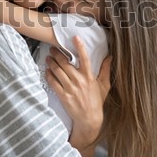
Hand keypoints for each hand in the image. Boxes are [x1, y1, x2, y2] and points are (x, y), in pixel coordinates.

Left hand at [45, 36, 110, 156]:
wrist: (89, 119)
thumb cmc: (96, 101)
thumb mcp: (104, 85)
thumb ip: (106, 70)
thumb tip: (110, 57)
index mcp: (89, 77)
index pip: (85, 58)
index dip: (80, 47)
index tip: (75, 38)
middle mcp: (79, 81)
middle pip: (65, 63)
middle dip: (57, 54)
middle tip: (52, 48)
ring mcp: (70, 88)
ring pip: (57, 71)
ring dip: (51, 62)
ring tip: (48, 58)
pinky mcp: (63, 95)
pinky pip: (53, 82)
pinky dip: (48, 75)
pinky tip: (47, 71)